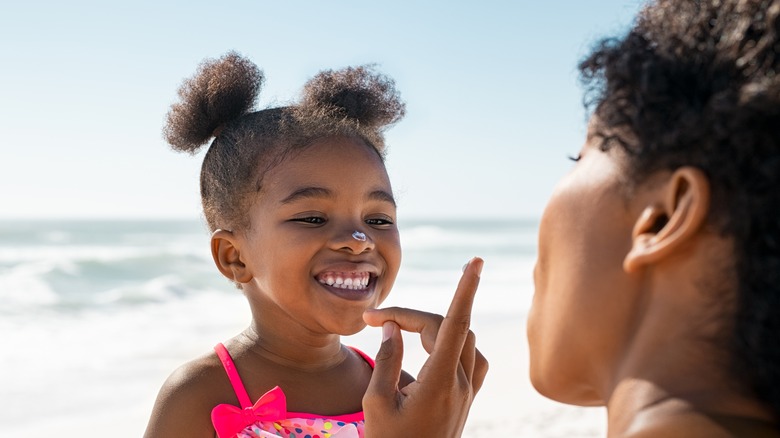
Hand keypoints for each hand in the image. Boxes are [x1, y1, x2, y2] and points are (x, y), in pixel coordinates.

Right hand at [362, 257, 487, 437]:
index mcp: (437, 384)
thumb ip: (386, 361)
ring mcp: (467, 392)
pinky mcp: (467, 398)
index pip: (455, 325)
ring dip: (436, 326)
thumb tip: (393, 328)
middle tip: (376, 321)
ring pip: (464, 340)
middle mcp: (459, 384)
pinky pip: (471, 358)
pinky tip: (433, 347)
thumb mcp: (376, 404)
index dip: (465, 290)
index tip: (475, 261)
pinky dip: (454, 342)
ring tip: (402, 330)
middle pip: (448, 329)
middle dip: (413, 316)